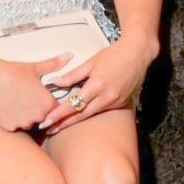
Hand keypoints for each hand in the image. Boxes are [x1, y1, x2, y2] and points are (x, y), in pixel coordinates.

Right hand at [0, 52, 69, 132]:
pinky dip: (12, 119)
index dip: (48, 103)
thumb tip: (70, 55)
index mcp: (48, 103)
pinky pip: (15, 126)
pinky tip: (7, 107)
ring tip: (15, 101)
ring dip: (25, 116)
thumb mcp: (36, 68)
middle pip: (42, 118)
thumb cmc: (13, 72)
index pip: (56, 110)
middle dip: (37, 110)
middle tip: (25, 97)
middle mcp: (38, 116)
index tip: (39, 97)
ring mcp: (24, 123)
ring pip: (28, 123)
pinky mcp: (10, 127)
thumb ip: (55, 64)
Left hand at [39, 35, 158, 132]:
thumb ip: (72, 75)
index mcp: (97, 85)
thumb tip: (55, 82)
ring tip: (58, 127)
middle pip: (81, 115)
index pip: (73, 104)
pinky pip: (101, 111)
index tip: (46, 121)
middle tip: (47, 129)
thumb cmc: (113, 54)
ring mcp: (115, 102)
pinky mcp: (120, 104)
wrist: (138, 53)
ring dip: (74, 122)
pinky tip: (78, 118)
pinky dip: (88, 114)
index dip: (58, 114)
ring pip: (91, 115)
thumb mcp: (91, 62)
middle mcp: (107, 97)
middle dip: (62, 124)